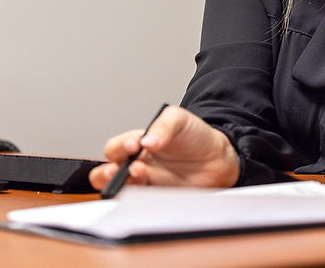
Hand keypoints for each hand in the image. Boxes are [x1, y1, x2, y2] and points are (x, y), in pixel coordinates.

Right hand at [88, 105, 239, 190]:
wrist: (219, 158)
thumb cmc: (196, 136)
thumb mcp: (179, 119)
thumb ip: (163, 124)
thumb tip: (147, 139)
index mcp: (138, 144)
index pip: (116, 148)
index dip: (119, 147)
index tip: (134, 145)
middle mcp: (138, 165)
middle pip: (107, 173)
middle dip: (105, 174)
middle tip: (117, 171)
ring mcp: (148, 184)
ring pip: (122, 192)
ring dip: (123, 187)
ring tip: (138, 176)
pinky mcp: (159, 200)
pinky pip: (143, 205)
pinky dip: (142, 202)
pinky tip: (151, 193)